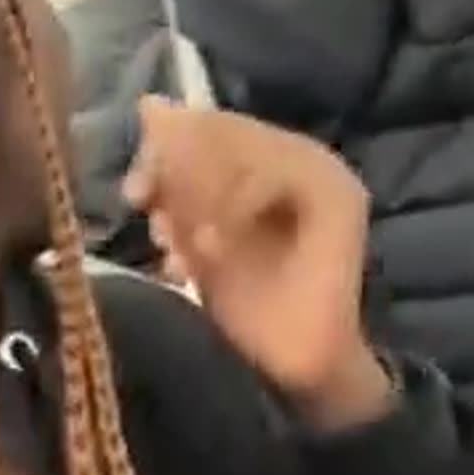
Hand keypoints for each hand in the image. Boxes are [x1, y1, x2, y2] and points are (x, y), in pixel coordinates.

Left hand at [122, 96, 392, 428]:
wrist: (295, 368)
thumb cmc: (247, 310)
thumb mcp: (193, 236)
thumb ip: (174, 182)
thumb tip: (150, 106)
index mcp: (261, 160)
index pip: (204, 125)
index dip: (161, 151)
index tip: (134, 195)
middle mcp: (295, 154)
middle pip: (221, 128)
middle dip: (178, 175)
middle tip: (160, 227)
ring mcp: (323, 171)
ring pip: (243, 145)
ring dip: (201, 196)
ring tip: (188, 250)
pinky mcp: (338, 195)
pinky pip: (275, 172)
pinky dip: (234, 206)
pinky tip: (213, 249)